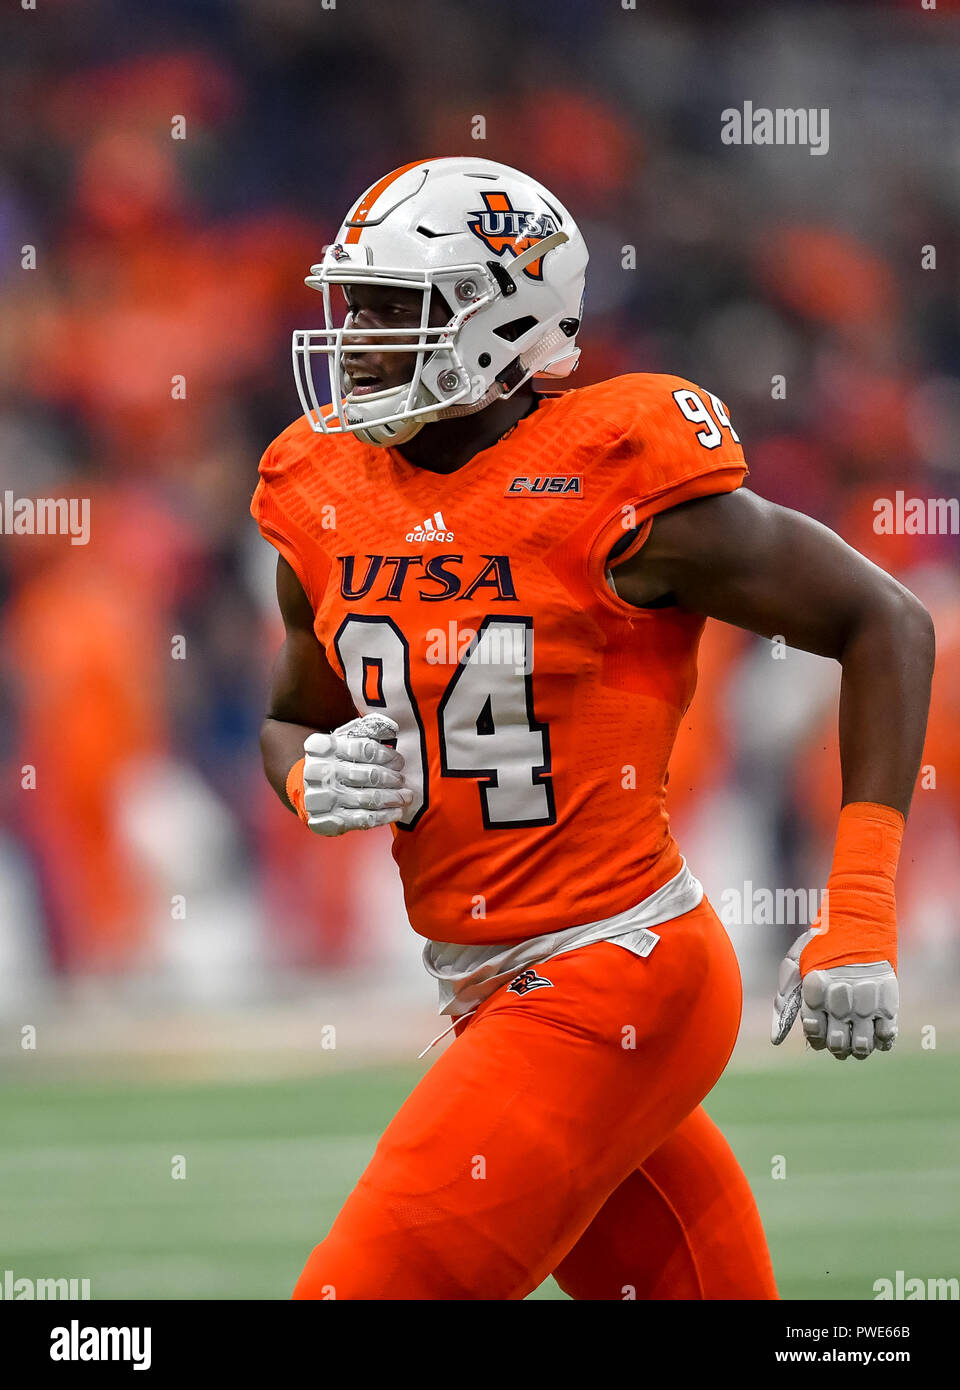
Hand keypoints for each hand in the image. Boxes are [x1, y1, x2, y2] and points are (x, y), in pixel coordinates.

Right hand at [301, 713, 411, 835]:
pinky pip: (362, 819)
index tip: (398, 761)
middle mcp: (320, 771)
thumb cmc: (332, 761)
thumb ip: (366, 730)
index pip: (363, 749)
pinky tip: (396, 811)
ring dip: (392, 798)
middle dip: (391, 779)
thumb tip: (392, 728)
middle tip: (402, 780)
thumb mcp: (342, 739)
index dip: (386, 756)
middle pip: (368, 775)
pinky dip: (383, 816)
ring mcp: (322, 797)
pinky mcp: (327, 819)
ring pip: (367, 798)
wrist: (305, 789)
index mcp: (323, 747)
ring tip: (405, 796)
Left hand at [771, 928, 898, 1060]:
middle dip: (836, 1046)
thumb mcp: (795, 965)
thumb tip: (775, 1040)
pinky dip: (881, 1041)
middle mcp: (840, 1000)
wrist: (858, 922)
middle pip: (837, 1044)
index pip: (813, 1033)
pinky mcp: (889, 1001)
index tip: (819, 1025)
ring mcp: (865, 1002)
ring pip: (862, 1045)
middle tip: (839, 1035)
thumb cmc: (821, 944)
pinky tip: (875, 1032)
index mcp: (815, 990)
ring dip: (857, 1048)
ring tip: (856, 1036)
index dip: (815, 1036)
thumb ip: (784, 1003)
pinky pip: (887, 1035)